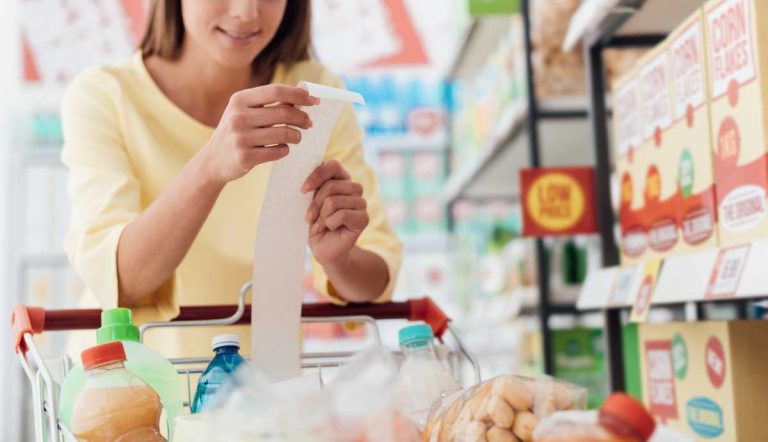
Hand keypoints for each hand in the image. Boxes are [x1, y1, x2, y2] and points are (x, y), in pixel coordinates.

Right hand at [200, 84, 318, 185]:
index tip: (314, 100)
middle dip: (302, 117)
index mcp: (239, 100)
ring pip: (284, 134)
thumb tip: (303, 95)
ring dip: (296, 136)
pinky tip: (283, 149)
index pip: (275, 91)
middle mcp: (238, 117)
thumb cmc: (237, 132)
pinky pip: (278, 151)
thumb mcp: (245, 112)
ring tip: (297, 137)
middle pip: (283, 112)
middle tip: (309, 123)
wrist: (213, 160)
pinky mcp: (245, 157)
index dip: (298, 95)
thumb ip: (268, 103)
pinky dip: (285, 150)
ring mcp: (240, 138)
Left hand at [303, 160, 368, 265]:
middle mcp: (354, 188)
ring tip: (321, 224)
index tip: (303, 190)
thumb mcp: (310, 202)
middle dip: (315, 203)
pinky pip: (342, 215)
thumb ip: (313, 187)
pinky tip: (331, 228)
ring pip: (334, 201)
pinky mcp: (364, 218)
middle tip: (311, 217)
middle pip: (330, 186)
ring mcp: (361, 203)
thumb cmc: (316, 223)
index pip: (333, 166)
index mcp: (341, 179)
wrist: (324, 248)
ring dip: (322, 216)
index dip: (317, 175)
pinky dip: (330, 223)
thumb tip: (307, 181)